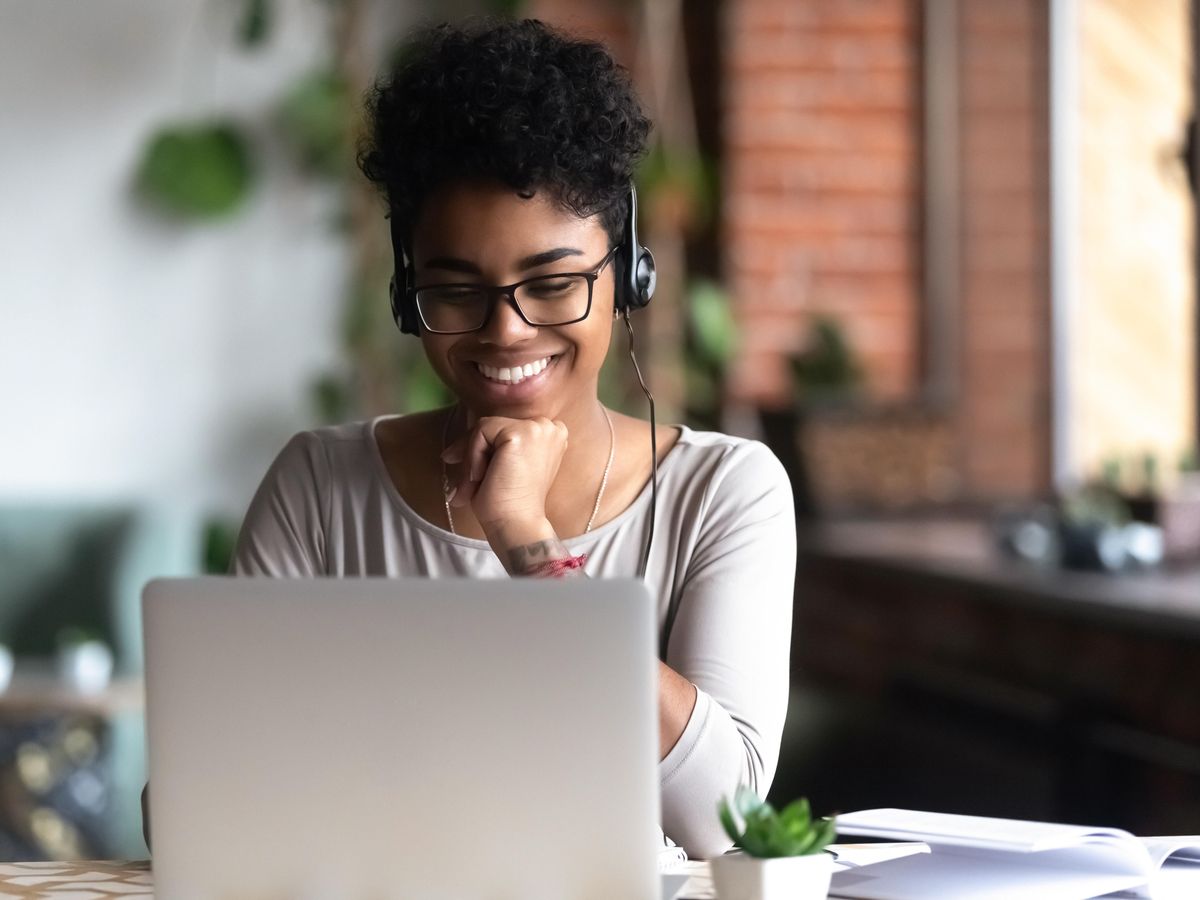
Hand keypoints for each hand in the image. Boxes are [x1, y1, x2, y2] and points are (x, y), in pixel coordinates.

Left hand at [441, 415, 568, 534]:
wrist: (517, 525)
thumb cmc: (509, 504)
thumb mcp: (504, 468)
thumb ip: (493, 450)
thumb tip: (450, 452)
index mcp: (551, 436)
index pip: (507, 428)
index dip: (485, 446)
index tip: (470, 470)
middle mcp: (549, 427)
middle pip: (495, 425)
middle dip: (473, 451)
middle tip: (463, 483)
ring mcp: (537, 428)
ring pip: (485, 428)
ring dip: (472, 457)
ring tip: (472, 486)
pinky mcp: (520, 433)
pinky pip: (481, 432)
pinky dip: (472, 456)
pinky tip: (480, 478)